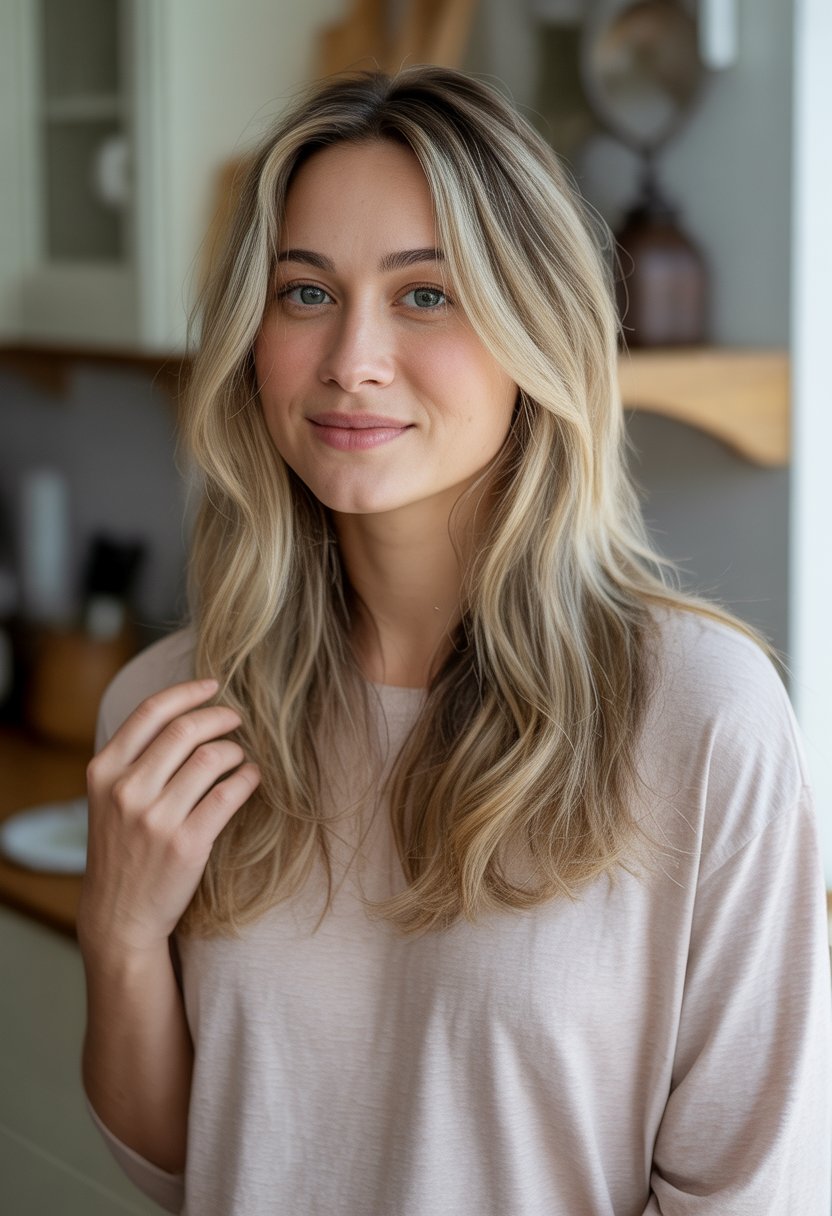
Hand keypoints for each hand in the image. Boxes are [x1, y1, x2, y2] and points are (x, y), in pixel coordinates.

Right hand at [78, 679, 259, 957]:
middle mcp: (127, 790)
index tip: (213, 684)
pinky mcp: (187, 843)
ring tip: (241, 756)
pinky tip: (251, 778)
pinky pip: (230, 794)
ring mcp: (156, 818)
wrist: (119, 913)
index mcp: (104, 771)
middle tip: (236, 719)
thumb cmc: (121, 848)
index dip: (188, 691)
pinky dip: (248, 778)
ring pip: (213, 758)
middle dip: (220, 717)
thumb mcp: (108, 797)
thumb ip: (134, 758)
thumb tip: (184, 711)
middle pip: (186, 729)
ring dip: (236, 750)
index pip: (151, 711)